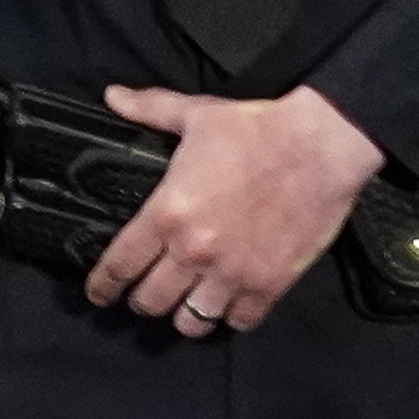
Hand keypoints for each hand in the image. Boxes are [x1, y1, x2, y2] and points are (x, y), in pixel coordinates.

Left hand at [83, 82, 387, 333]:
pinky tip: (228, 306)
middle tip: (144, 296)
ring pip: (192, 322)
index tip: (98, 294)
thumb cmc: (257, 129)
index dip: (103, 286)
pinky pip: (240, 322)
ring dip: (184, 316)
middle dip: (142, 301)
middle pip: (150, 301)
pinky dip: (231, 318)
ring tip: (185, 307)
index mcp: (167, 213)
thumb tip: (113, 97)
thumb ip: (149, 109)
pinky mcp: (271, 284)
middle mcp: (194, 251)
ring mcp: (233, 273)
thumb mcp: (194, 113)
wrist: (321, 145)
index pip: (119, 266)